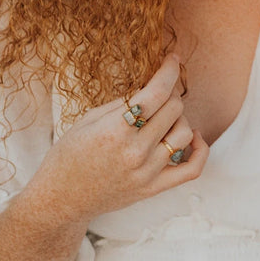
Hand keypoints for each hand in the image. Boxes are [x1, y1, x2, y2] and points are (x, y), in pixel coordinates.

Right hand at [20, 55, 207, 226]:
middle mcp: (134, 152)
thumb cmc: (69, 155)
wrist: (59, 200)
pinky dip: (200, 149)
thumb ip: (123, 103)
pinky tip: (191, 137)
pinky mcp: (154, 188)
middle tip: (160, 92)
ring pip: (186, 132)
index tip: (173, 60)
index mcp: (114, 131)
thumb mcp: (88, 120)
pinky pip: (193, 168)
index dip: (169, 71)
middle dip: (170, 93)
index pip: (156, 93)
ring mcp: (147, 172)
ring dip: (179, 118)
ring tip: (164, 118)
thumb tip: (153, 85)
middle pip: (174, 108)